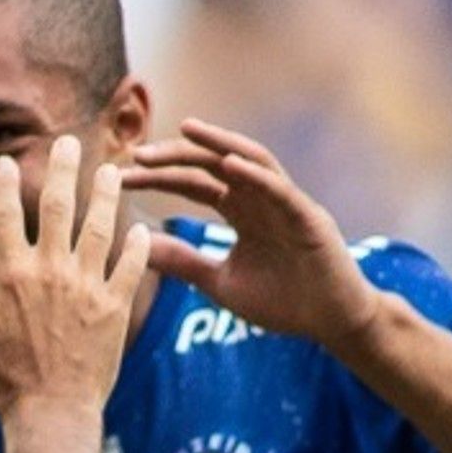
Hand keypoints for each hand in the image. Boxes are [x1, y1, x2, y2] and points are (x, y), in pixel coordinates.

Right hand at [0, 135, 149, 421]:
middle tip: (68, 141)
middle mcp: (51, 271)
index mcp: (12, 274)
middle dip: (62, 168)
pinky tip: (141, 228)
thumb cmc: (2, 378)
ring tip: (112, 170)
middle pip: (59, 207)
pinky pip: (131, 267)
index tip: (5, 161)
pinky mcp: (115, 307)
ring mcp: (87, 287)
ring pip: (99, 228)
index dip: (4, 184)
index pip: (6, 215)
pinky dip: (137, 246)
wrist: (51, 414)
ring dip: (106, 195)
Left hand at [122, 119, 384, 346]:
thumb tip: (138, 247)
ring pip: (249, 161)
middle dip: (175, 156)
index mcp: (240, 211)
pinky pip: (280, 189)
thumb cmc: (282, 302)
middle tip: (138, 154)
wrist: (331, 322)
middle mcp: (260, 199)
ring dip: (218, 144)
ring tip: (186, 130)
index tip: (120, 176)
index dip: (157, 178)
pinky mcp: (309, 217)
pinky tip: (229, 164)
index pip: (192, 184)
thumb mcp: (220, 283)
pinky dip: (255, 174)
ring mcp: (286, 203)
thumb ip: (183, 263)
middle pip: (212, 166)